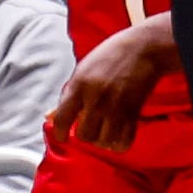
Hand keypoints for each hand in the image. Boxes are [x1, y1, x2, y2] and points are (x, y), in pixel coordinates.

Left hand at [50, 18, 174, 152]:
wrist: (142, 49)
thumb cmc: (109, 57)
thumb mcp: (81, 71)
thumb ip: (67, 96)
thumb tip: (50, 116)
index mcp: (79, 86)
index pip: (62, 119)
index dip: (59, 133)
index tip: (62, 137)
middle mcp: (96, 99)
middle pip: (84, 135)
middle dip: (84, 135)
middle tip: (89, 127)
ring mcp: (116, 107)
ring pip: (103, 142)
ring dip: (102, 141)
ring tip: (103, 131)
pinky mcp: (133, 113)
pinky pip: (124, 141)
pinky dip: (119, 143)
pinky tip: (116, 135)